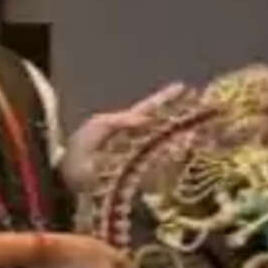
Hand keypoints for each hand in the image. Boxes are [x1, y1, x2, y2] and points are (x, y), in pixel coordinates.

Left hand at [61, 82, 186, 190]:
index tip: (183, 86)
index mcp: (124, 125)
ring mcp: (139, 159)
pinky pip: (162, 168)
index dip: (166, 97)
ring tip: (198, 131)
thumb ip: (121, 122)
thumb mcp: (97, 128)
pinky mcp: (140, 178)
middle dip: (182, 117)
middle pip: (164, 126)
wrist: (65, 182)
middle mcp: (135, 141)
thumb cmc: (78, 152)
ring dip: (183, 138)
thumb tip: (146, 117)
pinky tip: (184, 154)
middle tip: (201, 109)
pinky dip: (175, 161)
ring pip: (168, 145)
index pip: (150, 108)